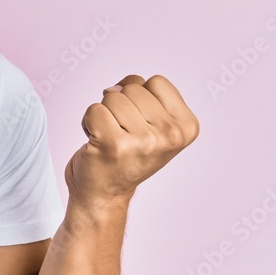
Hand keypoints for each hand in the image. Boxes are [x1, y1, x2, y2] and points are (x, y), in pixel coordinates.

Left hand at [64, 75, 198, 208]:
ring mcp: (143, 141)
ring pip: (112, 96)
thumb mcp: (153, 124)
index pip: (157, 81)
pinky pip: (93, 109)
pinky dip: (87, 122)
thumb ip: (146, 94)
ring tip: (109, 137)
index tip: (139, 121)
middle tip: (121, 132)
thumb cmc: (126, 154)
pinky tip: (96, 142)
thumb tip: (116, 86)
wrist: (104, 193)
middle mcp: (170, 135)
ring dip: (104, 114)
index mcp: (187, 127)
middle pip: (133, 87)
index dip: (140, 96)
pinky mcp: (114, 145)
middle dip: (120, 105)